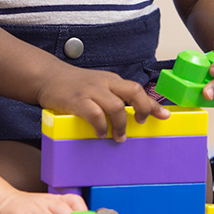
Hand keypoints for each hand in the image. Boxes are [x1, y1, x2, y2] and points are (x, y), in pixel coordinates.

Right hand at [36, 64, 169, 140]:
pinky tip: (100, 133)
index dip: (152, 104)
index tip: (164, 116)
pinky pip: (94, 114)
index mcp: (112, 81)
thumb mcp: (99, 86)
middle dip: (142, 109)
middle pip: (133, 92)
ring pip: (116, 106)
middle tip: (140, 124)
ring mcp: (91, 91)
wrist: (48, 77)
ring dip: (121, 124)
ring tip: (118, 136)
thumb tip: (134, 114)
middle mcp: (105, 83)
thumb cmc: (75, 86)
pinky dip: (100, 126)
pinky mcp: (77, 100)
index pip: (137, 90)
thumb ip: (114, 96)